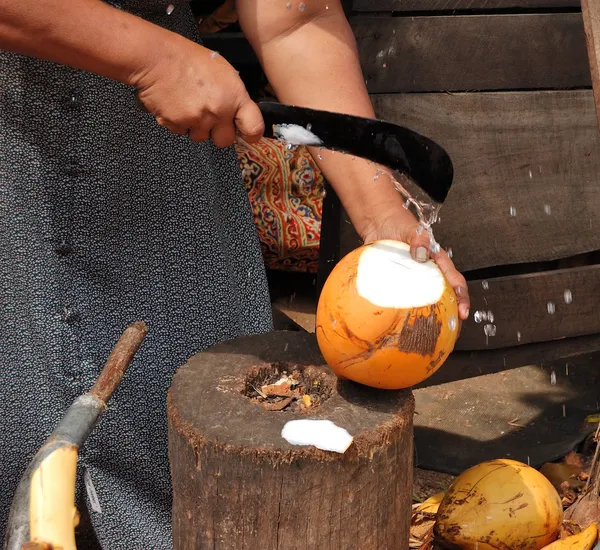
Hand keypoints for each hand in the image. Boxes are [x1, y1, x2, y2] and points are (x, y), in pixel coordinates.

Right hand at [132, 36, 263, 146]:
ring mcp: (197, 120)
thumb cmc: (188, 58)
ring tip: (188, 105)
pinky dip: (178, 122)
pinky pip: (181, 132)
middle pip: (225, 141)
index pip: (254, 127)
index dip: (250, 134)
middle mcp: (218, 111)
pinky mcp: (177, 125)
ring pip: (201, 137)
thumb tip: (237, 113)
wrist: (156, 57)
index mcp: (234, 96)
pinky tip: (176, 105)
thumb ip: (233, 96)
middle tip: (209, 117)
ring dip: (196, 127)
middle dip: (217, 133)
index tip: (246, 134)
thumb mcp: (222, 71)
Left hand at [362, 213, 470, 320]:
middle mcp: (427, 272)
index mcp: (437, 261)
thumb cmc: (400, 225)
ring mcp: (412, 278)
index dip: (461, 297)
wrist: (379, 224)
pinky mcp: (397, 281)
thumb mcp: (412, 229)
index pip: (454, 281)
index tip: (462, 311)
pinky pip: (403, 297)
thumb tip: (421, 254)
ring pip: (424, 299)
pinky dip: (405, 308)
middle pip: (443, 295)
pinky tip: (401, 320)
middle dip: (449, 313)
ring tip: (427, 330)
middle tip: (450, 329)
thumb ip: (419, 239)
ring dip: (427, 314)